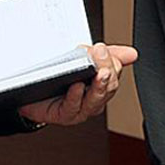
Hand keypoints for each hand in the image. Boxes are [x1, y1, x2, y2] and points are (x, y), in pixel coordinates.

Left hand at [21, 43, 138, 126]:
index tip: (101, 48)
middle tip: (101, 54)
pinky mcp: (64, 116)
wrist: (31, 97)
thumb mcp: (82, 61)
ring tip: (99, 73)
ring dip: (98, 85)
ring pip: (96, 99)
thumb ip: (106, 56)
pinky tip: (76, 86)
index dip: (110, 61)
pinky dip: (76, 96)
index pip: (115, 72)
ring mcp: (81, 109)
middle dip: (106, 70)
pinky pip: (73, 107)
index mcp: (102, 84)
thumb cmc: (58, 80)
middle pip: (109, 87)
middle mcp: (94, 99)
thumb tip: (132, 54)